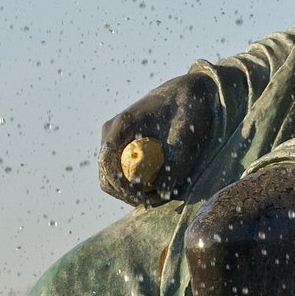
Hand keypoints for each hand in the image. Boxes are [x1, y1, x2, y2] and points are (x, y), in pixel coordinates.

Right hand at [98, 72, 216, 205]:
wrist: (186, 94)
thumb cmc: (188, 110)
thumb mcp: (186, 136)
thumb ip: (175, 163)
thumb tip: (163, 192)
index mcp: (122, 124)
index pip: (108, 162)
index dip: (121, 187)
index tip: (143, 198)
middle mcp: (112, 131)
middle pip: (106, 175)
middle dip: (126, 194)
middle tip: (153, 201)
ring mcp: (114, 138)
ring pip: (111, 176)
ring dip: (129, 191)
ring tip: (158, 194)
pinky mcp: (122, 145)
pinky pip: (120, 171)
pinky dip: (134, 183)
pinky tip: (156, 185)